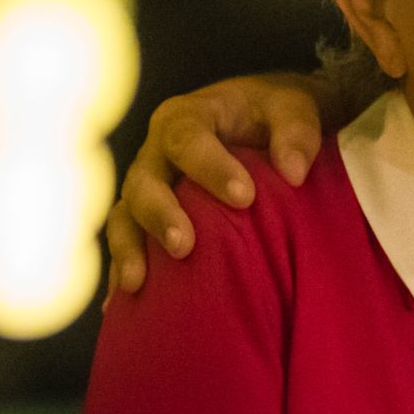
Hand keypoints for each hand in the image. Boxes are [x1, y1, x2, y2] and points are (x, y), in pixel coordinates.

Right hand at [104, 72, 335, 295]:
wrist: (261, 123)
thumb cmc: (274, 115)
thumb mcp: (293, 107)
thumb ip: (295, 130)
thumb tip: (294, 172)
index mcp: (187, 117)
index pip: (187, 138)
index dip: (210, 167)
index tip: (245, 198)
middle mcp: (157, 152)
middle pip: (144, 181)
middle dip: (160, 215)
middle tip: (185, 246)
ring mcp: (147, 186)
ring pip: (124, 215)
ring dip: (130, 248)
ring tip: (139, 282)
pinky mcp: (147, 218)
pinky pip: (126, 243)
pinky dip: (122, 270)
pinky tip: (118, 306)